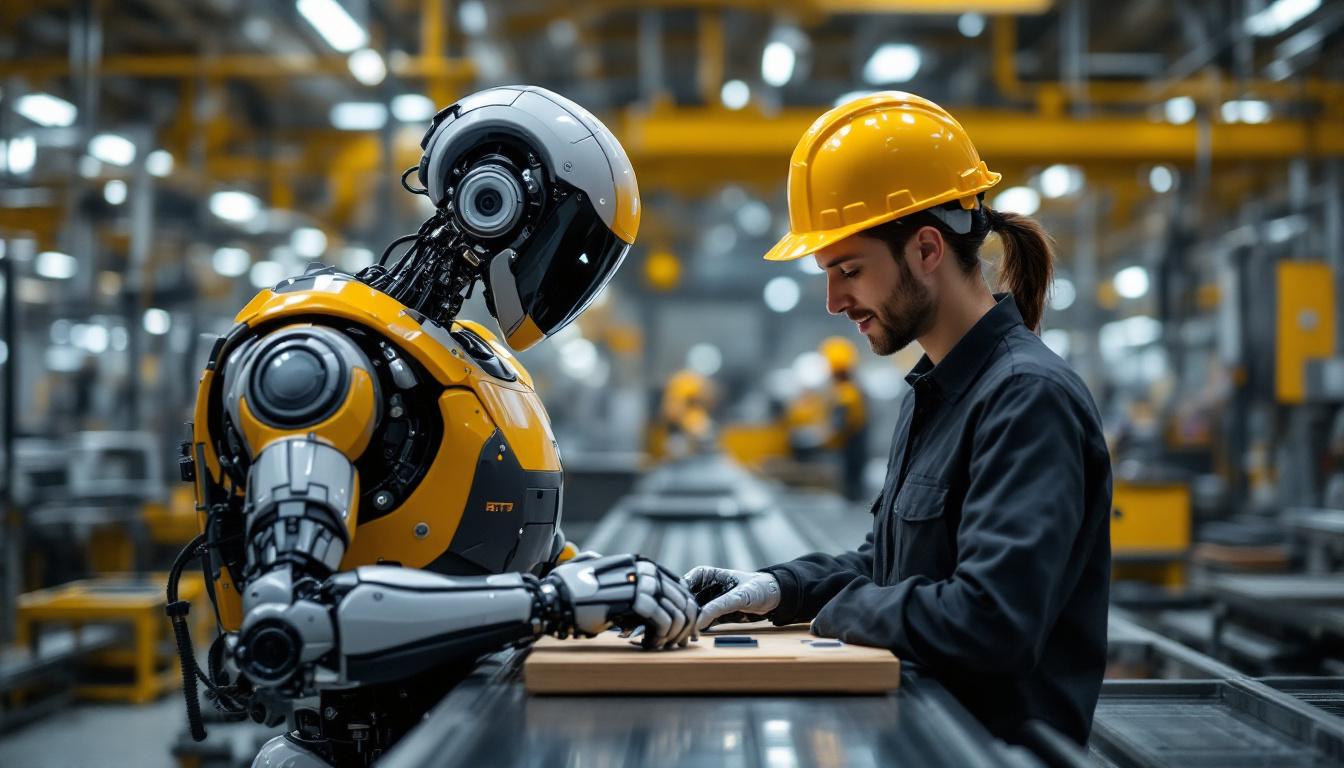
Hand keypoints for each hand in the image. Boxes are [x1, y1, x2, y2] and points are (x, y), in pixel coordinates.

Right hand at [543, 555, 698, 649]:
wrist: (556, 599)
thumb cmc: (574, 593)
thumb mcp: (599, 577)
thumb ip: (615, 573)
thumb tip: (629, 579)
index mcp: (640, 564)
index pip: (678, 586)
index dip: (683, 610)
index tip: (680, 629)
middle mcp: (645, 570)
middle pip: (682, 600)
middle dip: (684, 626)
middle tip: (675, 643)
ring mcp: (642, 582)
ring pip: (676, 613)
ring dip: (671, 635)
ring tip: (658, 645)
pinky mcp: (637, 599)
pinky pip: (664, 622)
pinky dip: (660, 637)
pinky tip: (648, 644)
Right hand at [683, 567, 780, 630]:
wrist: (772, 598)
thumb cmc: (757, 588)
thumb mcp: (738, 596)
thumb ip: (719, 606)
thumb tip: (699, 621)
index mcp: (706, 575)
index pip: (684, 584)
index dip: (679, 597)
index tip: (678, 609)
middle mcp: (703, 587)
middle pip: (684, 601)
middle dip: (682, 613)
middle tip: (681, 626)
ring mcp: (706, 602)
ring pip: (690, 612)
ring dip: (689, 623)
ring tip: (685, 634)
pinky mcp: (713, 615)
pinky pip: (700, 622)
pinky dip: (696, 629)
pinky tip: (694, 635)